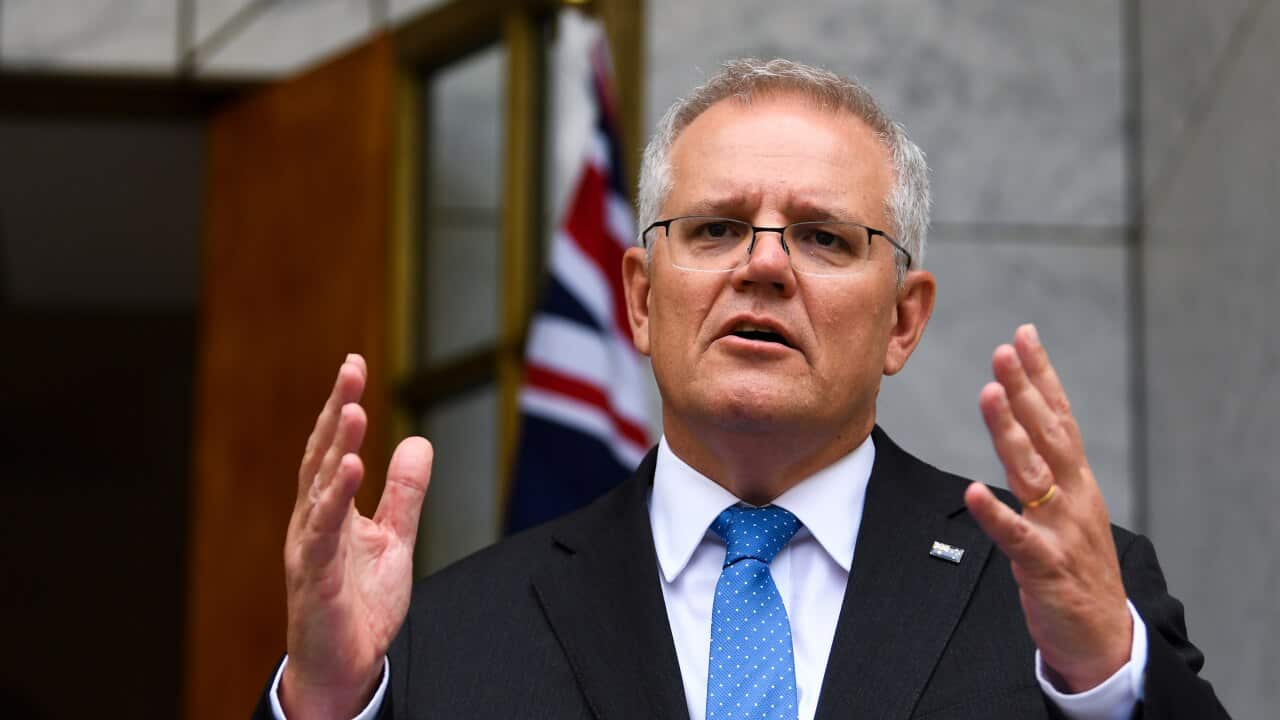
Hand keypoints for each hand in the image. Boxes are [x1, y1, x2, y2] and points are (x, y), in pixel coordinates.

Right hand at [278, 355, 432, 717]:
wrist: (345, 666)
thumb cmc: (360, 605)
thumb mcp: (395, 540)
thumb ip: (404, 494)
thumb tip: (416, 442)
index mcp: (330, 510)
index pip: (334, 447)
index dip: (342, 405)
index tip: (354, 363)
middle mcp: (313, 520)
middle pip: (323, 455)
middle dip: (336, 409)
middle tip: (351, 368)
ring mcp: (309, 547)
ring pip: (320, 487)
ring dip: (336, 446)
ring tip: (352, 407)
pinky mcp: (314, 576)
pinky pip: (324, 531)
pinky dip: (336, 498)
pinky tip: (349, 468)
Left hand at [964, 325, 1131, 692]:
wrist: (1104, 637)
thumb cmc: (1079, 570)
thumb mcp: (1068, 509)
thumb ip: (1047, 470)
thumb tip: (1022, 424)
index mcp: (1077, 481)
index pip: (1059, 417)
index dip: (1042, 376)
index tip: (1024, 336)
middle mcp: (1074, 497)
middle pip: (1048, 433)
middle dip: (1026, 390)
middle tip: (1004, 350)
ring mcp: (1062, 530)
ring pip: (1033, 473)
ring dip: (1010, 433)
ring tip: (990, 394)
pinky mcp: (1046, 566)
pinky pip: (1017, 537)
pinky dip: (995, 515)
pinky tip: (973, 493)